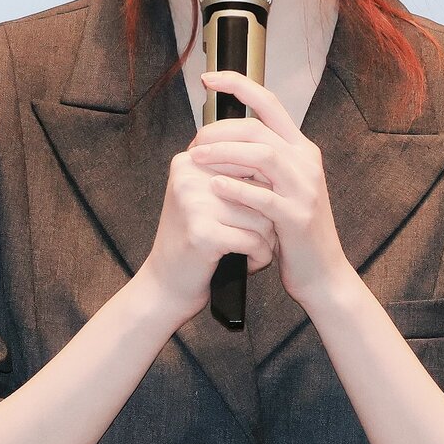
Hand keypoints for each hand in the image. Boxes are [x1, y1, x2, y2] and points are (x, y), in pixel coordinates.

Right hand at [139, 120, 277, 326]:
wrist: (165, 284)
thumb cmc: (194, 240)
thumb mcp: (208, 197)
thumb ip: (235, 175)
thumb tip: (278, 160)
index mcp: (189, 160)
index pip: (247, 160)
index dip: (263, 191)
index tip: (255, 212)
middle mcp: (189, 175)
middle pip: (258, 186)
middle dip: (269, 215)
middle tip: (262, 235)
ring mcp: (194, 203)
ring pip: (262, 215)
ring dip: (267, 240)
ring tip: (253, 250)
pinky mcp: (202, 233)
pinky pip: (254, 240)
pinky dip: (260, 256)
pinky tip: (249, 263)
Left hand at [187, 70, 351, 308]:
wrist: (322, 272)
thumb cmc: (292, 229)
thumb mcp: (281, 185)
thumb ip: (260, 160)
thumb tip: (221, 138)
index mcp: (300, 148)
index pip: (269, 101)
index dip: (238, 84)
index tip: (208, 77)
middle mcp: (306, 161)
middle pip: (259, 127)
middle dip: (220, 129)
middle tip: (194, 142)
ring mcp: (305, 188)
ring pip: (262, 155)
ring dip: (224, 153)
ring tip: (196, 159)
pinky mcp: (297, 217)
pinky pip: (263, 196)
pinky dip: (236, 188)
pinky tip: (214, 187)